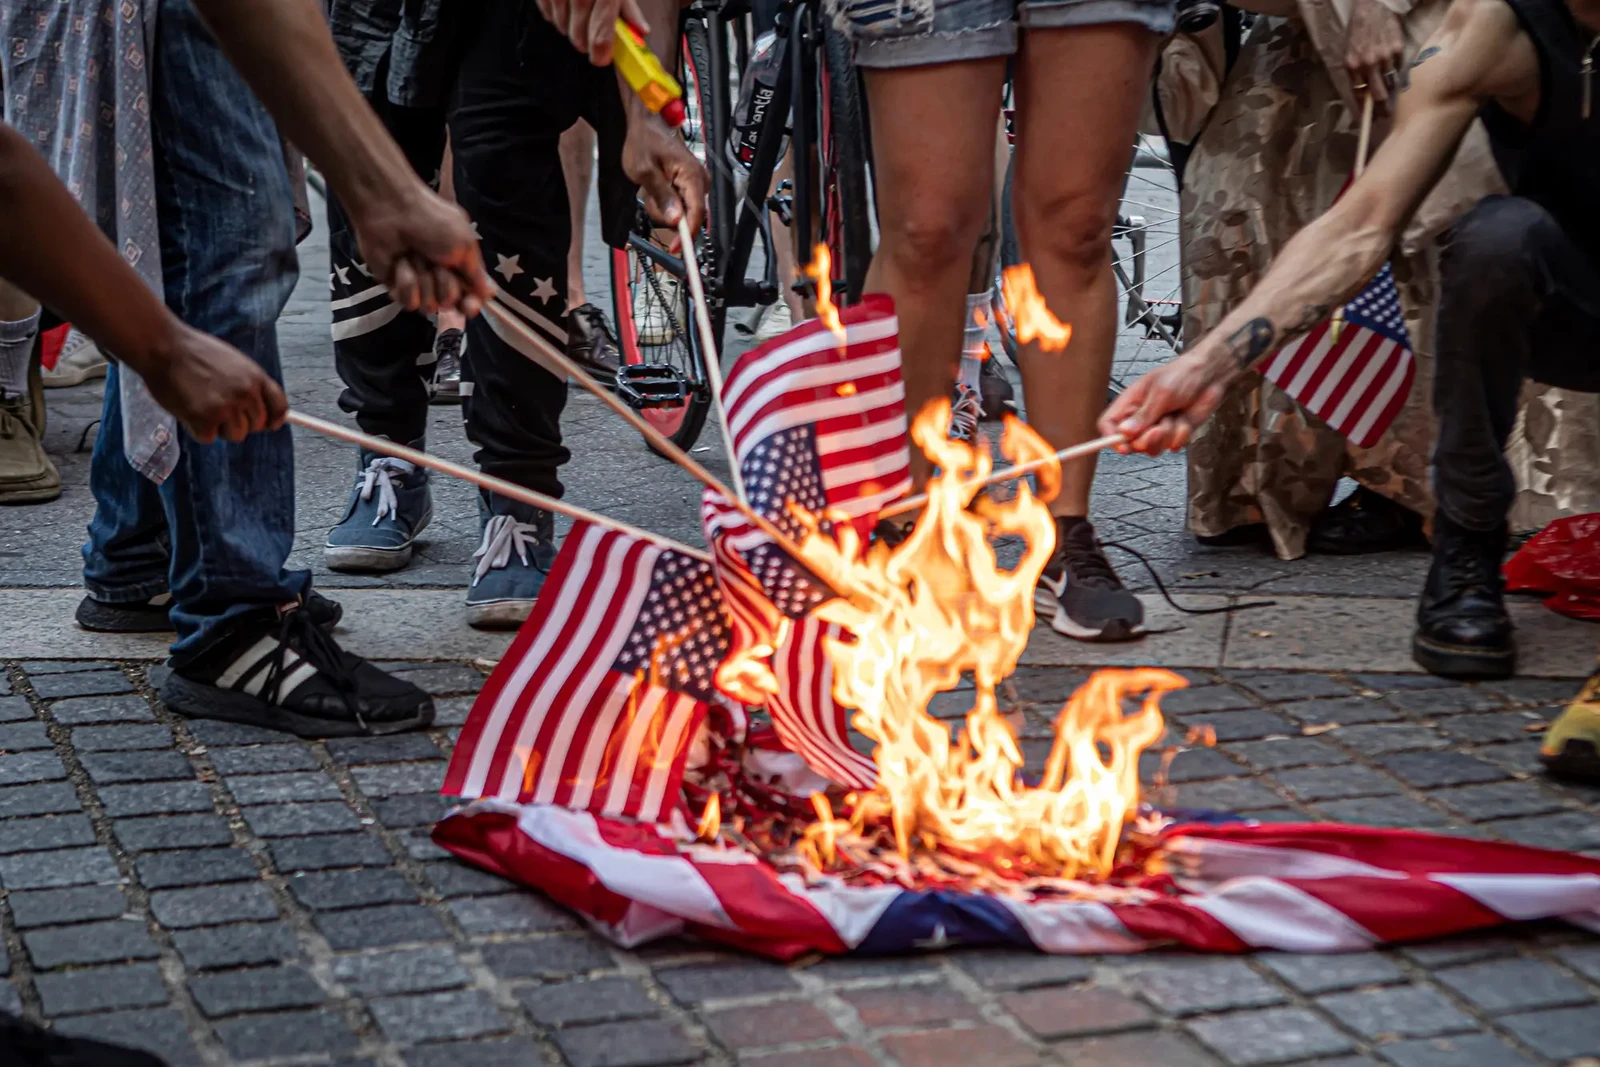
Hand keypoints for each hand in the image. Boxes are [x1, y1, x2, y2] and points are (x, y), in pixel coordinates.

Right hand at [142, 325, 288, 443]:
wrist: (164, 347)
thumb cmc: (195, 353)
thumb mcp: (235, 362)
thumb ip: (250, 385)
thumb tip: (262, 411)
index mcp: (256, 378)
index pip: (279, 407)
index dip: (274, 419)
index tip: (268, 424)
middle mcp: (246, 394)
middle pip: (257, 425)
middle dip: (239, 421)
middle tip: (217, 407)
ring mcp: (226, 408)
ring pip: (236, 435)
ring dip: (220, 427)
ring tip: (202, 406)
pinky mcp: (205, 420)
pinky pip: (209, 438)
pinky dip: (197, 429)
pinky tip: (188, 409)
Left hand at [348, 181, 494, 316]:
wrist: (391, 212)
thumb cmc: (433, 223)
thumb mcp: (464, 244)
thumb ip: (477, 274)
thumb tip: (491, 293)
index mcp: (461, 266)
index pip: (472, 296)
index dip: (471, 304)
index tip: (469, 306)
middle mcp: (441, 278)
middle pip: (451, 303)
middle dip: (445, 285)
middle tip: (437, 263)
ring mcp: (418, 284)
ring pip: (429, 305)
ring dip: (424, 280)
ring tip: (415, 256)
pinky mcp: (397, 286)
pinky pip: (409, 302)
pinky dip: (406, 282)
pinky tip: (400, 264)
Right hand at [535, 0, 651, 64]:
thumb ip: (627, 5)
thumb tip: (640, 30)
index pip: (600, 33)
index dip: (601, 52)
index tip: (602, 58)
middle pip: (578, 34)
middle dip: (586, 42)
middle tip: (593, 40)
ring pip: (561, 25)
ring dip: (571, 29)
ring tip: (580, 16)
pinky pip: (547, 13)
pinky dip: (556, 15)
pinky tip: (566, 6)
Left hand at [622, 114, 708, 236]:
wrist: (647, 124)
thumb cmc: (645, 141)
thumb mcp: (645, 171)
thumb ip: (662, 197)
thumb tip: (676, 220)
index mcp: (692, 175)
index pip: (696, 213)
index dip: (686, 234)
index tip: (675, 248)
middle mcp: (700, 179)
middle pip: (690, 215)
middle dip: (668, 214)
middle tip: (650, 197)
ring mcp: (696, 182)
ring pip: (683, 212)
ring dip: (664, 207)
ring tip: (652, 187)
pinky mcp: (690, 184)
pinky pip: (681, 204)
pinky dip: (667, 201)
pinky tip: (658, 187)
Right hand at [1097, 353, 1228, 455]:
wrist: (1210, 376)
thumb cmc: (1183, 375)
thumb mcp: (1161, 393)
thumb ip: (1144, 415)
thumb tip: (1124, 432)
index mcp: (1129, 403)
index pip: (1108, 425)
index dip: (1111, 438)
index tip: (1124, 446)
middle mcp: (1140, 418)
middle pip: (1130, 443)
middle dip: (1147, 439)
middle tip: (1159, 427)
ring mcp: (1156, 428)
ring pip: (1152, 448)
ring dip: (1167, 435)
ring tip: (1175, 416)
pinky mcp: (1173, 434)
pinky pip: (1172, 446)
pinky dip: (1181, 434)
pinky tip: (1184, 419)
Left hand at [1345, 0, 1405, 111]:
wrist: (1372, 6)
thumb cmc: (1357, 30)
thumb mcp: (1348, 52)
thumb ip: (1355, 72)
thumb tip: (1363, 93)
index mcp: (1352, 65)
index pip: (1358, 94)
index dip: (1363, 109)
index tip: (1367, 119)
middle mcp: (1368, 63)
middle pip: (1378, 95)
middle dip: (1381, 109)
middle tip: (1384, 117)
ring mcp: (1385, 56)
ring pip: (1391, 84)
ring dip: (1391, 94)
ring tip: (1392, 102)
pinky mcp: (1398, 49)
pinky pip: (1399, 68)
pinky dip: (1396, 72)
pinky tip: (1394, 72)